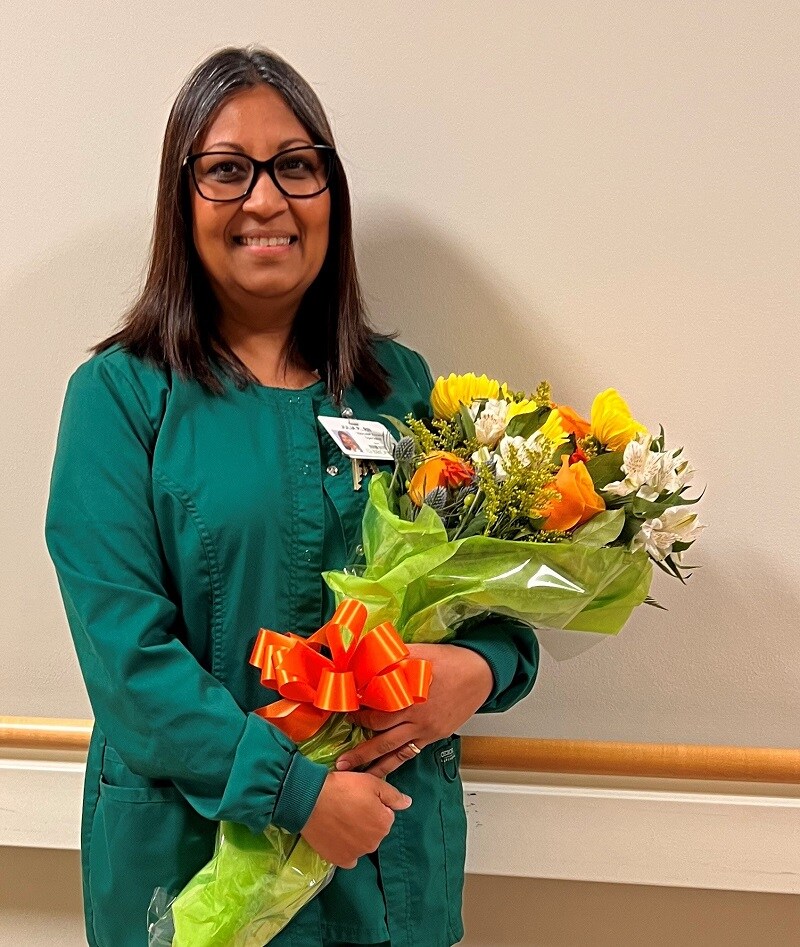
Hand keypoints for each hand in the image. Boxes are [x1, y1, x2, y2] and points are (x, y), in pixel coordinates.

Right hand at [300, 771, 411, 868]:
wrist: (310, 800)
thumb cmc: (343, 787)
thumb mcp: (372, 783)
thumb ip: (393, 795)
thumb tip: (408, 803)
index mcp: (384, 823)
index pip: (386, 814)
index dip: (374, 804)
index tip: (359, 798)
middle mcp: (374, 843)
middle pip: (375, 830)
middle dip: (366, 820)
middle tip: (349, 806)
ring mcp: (357, 854)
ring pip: (362, 843)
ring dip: (356, 834)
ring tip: (340, 818)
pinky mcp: (339, 860)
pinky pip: (349, 856)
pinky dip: (346, 848)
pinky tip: (337, 836)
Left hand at [334, 643, 492, 778]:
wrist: (480, 674)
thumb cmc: (450, 661)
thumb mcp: (420, 652)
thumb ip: (394, 657)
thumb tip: (368, 654)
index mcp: (410, 695)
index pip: (376, 709)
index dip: (357, 712)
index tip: (343, 713)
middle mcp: (416, 716)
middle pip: (381, 734)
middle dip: (359, 744)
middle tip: (340, 754)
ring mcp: (425, 729)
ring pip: (393, 751)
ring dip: (371, 762)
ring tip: (350, 771)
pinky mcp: (433, 736)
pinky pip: (409, 754)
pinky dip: (393, 764)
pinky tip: (381, 770)